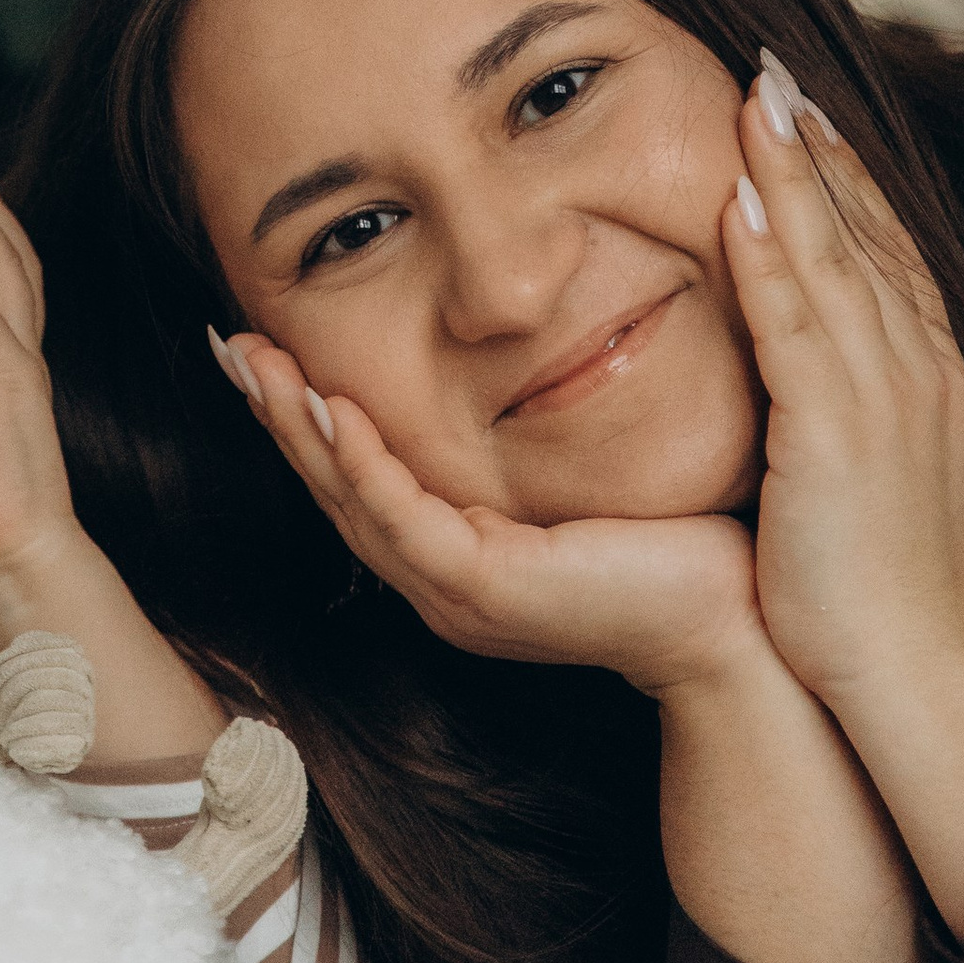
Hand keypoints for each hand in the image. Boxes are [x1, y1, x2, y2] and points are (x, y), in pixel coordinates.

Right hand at [225, 332, 765, 697]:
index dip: (307, 414)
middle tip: (228, 340)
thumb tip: (523, 344)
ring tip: (257, 364)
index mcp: (458, 558)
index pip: (362, 479)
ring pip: (353, 502)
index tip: (266, 345)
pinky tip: (335, 409)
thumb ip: (536, 431)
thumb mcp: (582, 475)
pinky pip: (407, 519)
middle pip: (334, 489)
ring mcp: (457, 595)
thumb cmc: (677, 542)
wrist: (735, 621)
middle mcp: (441, 583)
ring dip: (300, 429)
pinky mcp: (488, 590)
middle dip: (277, 412)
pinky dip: (364, 463)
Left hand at [725, 66, 963, 709]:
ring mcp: (880, 397)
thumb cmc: (886, 590)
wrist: (919, 672)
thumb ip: (852, 409)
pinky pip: (794, 326)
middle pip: (863, 231)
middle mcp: (914, 369)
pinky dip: (769, 257)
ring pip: (831, 258)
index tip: (807, 111)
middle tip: (774, 66)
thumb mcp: (880, 475)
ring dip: (791, 172)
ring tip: (754, 97)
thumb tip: (818, 377)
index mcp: (927, 377)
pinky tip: (738, 202)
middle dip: (817, 145)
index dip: (847, 174)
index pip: (887, 249)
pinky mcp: (833, 434)